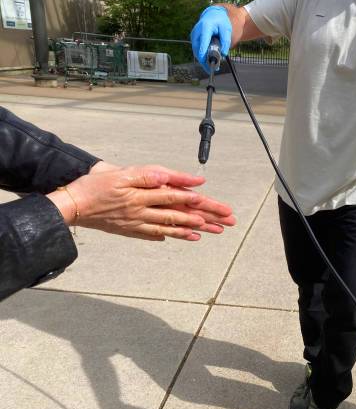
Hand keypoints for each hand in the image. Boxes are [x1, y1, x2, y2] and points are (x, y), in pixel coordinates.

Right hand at [47, 166, 225, 240]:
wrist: (73, 205)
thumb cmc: (95, 184)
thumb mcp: (120, 173)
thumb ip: (149, 175)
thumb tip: (174, 178)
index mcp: (142, 194)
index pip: (176, 195)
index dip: (197, 199)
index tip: (217, 203)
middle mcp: (145, 211)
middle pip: (182, 212)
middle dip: (208, 216)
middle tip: (229, 220)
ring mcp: (140, 222)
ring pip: (174, 225)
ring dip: (198, 227)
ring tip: (217, 229)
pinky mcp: (135, 229)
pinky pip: (160, 233)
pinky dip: (177, 235)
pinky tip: (191, 236)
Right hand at [191, 5, 231, 72]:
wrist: (213, 15)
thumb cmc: (220, 22)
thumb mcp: (227, 30)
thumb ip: (226, 41)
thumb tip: (223, 54)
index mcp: (205, 27)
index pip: (203, 42)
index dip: (204, 53)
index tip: (206, 63)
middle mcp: (197, 31)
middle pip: (198, 49)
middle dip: (204, 61)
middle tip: (213, 69)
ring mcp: (194, 36)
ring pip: (196, 51)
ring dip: (203, 60)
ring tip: (212, 68)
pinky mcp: (194, 39)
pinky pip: (197, 50)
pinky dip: (202, 57)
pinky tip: (208, 62)